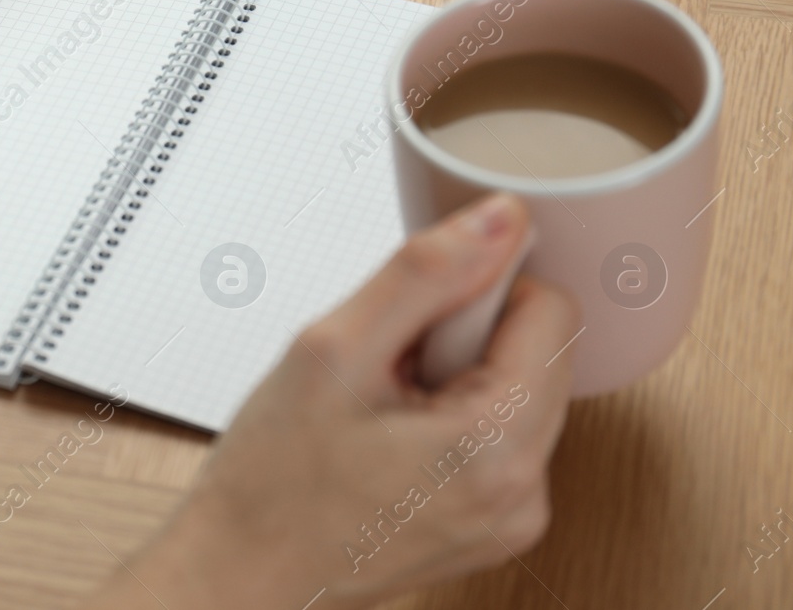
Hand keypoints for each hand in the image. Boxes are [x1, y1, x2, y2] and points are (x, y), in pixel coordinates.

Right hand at [83, 193, 579, 609]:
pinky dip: (449, 418)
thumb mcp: (334, 349)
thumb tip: (499, 220)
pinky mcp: (494, 524)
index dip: (477, 292)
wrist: (239, 572)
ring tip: (379, 410)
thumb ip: (425, 272)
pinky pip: (498, 435)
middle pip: (539, 352)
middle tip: (384, 373)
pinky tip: (388, 438)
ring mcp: (513, 515)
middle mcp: (526, 491)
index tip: (413, 321)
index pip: (553, 311)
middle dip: (461, 338)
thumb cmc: (272, 485)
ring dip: (452, 377)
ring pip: (516, 390)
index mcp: (498, 448)